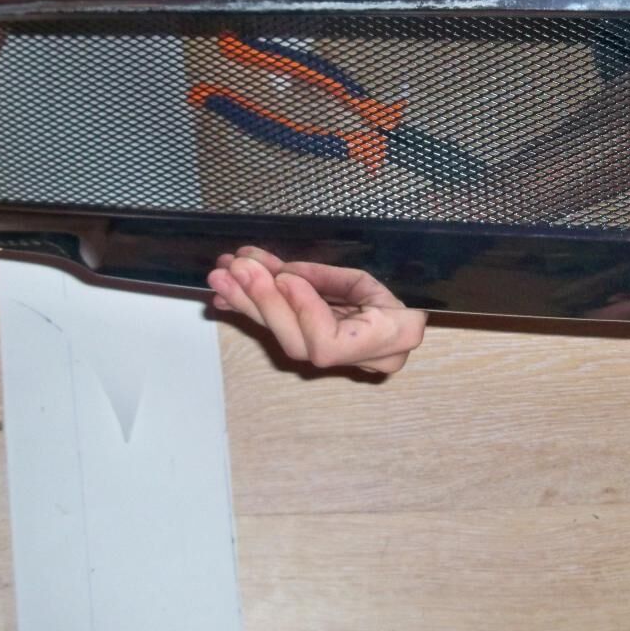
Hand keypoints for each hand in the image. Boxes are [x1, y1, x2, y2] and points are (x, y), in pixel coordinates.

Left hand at [208, 247, 426, 373]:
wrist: (406, 309)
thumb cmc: (396, 288)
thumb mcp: (365, 275)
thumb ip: (324, 280)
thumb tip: (281, 277)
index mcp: (390, 340)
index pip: (330, 342)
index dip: (302, 311)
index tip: (283, 277)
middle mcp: (362, 360)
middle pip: (299, 342)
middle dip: (264, 301)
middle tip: (237, 268)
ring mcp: (339, 362)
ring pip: (284, 338)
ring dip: (249, 303)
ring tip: (223, 275)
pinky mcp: (319, 352)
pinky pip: (283, 334)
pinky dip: (253, 310)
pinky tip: (227, 294)